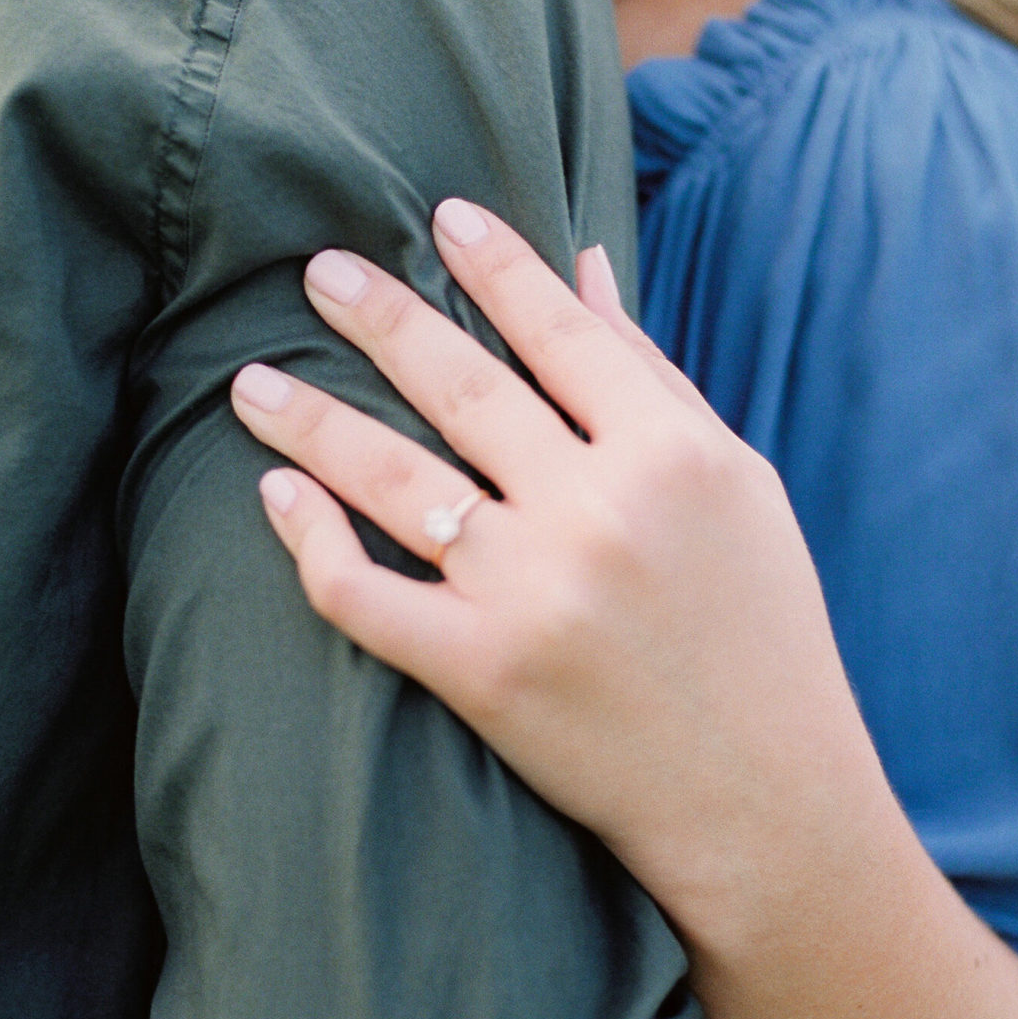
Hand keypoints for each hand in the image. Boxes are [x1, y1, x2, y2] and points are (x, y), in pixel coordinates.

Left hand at [232, 204, 1017, 1018]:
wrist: (767, 804)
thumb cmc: (760, 638)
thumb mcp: (737, 490)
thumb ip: (651, 378)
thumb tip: (586, 266)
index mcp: (672, 454)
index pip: (562, 332)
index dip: (495, 266)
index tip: (436, 214)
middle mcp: (598, 510)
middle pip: (463, 386)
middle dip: (381, 317)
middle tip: (314, 269)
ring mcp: (532, 592)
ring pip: (393, 477)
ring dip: (311, 419)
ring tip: (250, 382)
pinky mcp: (480, 673)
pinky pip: (365, 594)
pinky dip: (311, 540)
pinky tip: (274, 495)